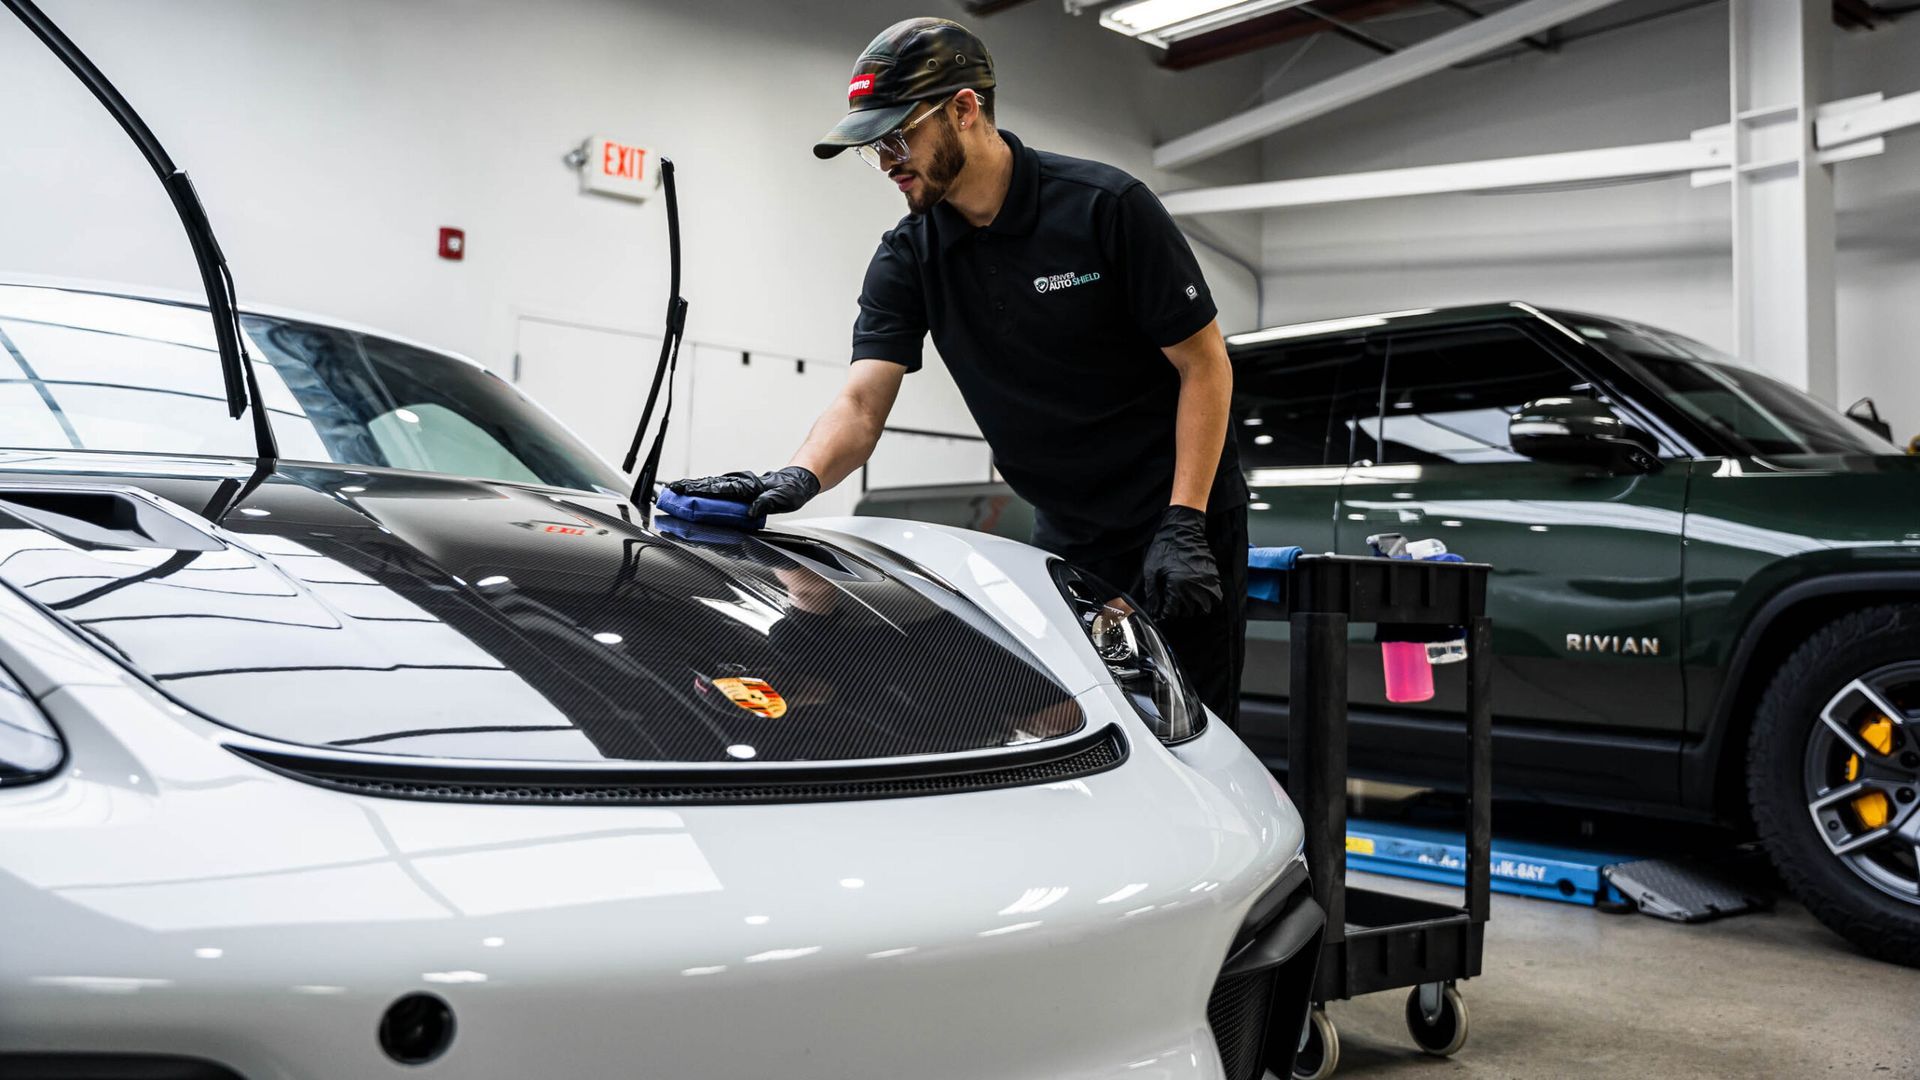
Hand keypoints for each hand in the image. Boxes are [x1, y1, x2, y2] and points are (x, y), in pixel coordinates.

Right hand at [667, 466, 819, 517]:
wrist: (797, 482)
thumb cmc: (791, 490)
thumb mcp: (784, 498)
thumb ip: (768, 503)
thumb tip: (753, 510)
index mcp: (747, 487)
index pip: (718, 489)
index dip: (699, 490)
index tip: (681, 489)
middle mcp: (739, 484)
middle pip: (708, 486)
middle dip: (687, 489)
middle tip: (667, 492)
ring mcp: (738, 486)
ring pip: (710, 487)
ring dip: (692, 490)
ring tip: (673, 494)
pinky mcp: (738, 491)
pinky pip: (717, 491)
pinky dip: (702, 493)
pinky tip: (692, 496)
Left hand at [1140, 505, 1220, 619]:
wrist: (1183, 528)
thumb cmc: (1166, 545)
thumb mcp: (1151, 569)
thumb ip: (1152, 592)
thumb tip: (1153, 609)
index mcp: (1177, 585)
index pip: (1172, 611)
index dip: (1164, 613)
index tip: (1161, 612)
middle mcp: (1194, 585)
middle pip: (1188, 612)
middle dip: (1178, 611)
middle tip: (1171, 604)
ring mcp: (1207, 580)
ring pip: (1205, 607)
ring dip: (1194, 608)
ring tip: (1185, 602)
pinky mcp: (1214, 575)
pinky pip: (1216, 596)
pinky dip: (1209, 600)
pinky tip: (1198, 596)